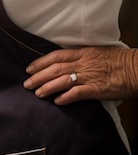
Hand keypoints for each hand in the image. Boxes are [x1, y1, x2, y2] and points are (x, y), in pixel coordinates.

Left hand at [23, 46, 137, 104]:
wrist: (134, 67)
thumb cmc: (117, 59)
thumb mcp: (96, 52)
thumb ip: (81, 57)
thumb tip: (67, 63)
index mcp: (82, 52)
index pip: (55, 56)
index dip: (40, 62)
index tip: (29, 68)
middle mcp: (82, 63)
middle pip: (55, 69)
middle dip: (38, 76)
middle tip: (27, 84)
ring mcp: (89, 76)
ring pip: (62, 80)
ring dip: (48, 87)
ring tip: (38, 93)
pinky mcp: (96, 89)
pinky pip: (78, 93)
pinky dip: (66, 97)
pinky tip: (58, 101)